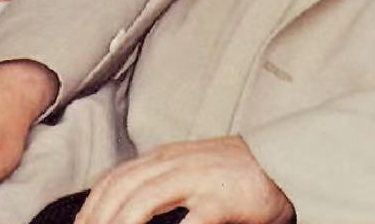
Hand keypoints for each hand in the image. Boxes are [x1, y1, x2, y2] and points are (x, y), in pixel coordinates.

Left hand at [75, 136, 294, 223]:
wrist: (283, 162)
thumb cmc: (236, 174)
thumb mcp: (191, 171)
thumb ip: (162, 186)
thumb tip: (126, 212)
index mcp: (167, 156)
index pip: (116, 177)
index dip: (91, 206)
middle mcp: (177, 162)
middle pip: (121, 188)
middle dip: (96, 219)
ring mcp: (198, 178)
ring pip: (142, 200)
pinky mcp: (219, 199)